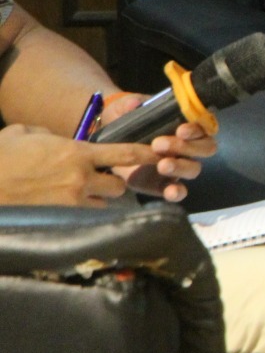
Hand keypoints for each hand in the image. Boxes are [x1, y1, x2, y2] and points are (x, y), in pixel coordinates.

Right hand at [0, 123, 160, 205]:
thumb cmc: (2, 156)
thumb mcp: (26, 133)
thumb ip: (50, 133)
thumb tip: (56, 138)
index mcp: (77, 152)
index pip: (126, 153)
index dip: (146, 155)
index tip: (161, 154)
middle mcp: (80, 179)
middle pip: (119, 185)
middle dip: (114, 183)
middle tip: (101, 180)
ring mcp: (70, 202)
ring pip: (102, 205)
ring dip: (98, 200)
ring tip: (81, 196)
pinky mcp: (58, 220)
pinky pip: (83, 218)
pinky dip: (81, 214)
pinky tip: (68, 210)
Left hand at [100, 94, 216, 202]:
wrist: (106, 144)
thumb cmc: (124, 121)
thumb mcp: (124, 109)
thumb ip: (129, 105)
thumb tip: (134, 103)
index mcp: (185, 125)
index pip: (203, 126)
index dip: (196, 128)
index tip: (181, 129)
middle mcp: (188, 146)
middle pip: (204, 148)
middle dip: (186, 147)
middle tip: (159, 145)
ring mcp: (178, 166)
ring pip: (194, 168)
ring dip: (181, 166)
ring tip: (162, 165)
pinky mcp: (163, 184)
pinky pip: (178, 191)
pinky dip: (177, 192)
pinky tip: (170, 191)